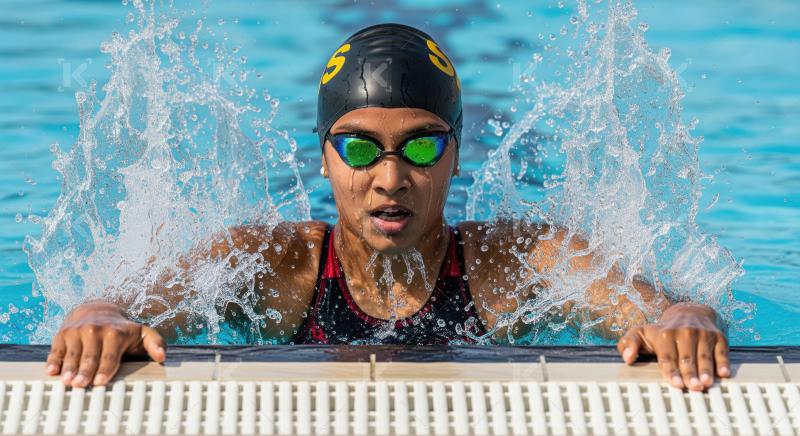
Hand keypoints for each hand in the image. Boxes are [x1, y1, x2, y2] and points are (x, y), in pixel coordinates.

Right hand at [46, 301, 165, 386]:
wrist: (97, 310)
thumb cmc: (122, 329)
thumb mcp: (141, 332)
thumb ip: (155, 343)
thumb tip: (162, 356)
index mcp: (115, 333)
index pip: (110, 355)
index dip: (106, 369)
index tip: (101, 381)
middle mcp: (95, 330)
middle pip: (90, 356)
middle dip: (86, 371)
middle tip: (81, 385)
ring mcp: (77, 332)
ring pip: (73, 354)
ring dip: (69, 368)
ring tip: (67, 381)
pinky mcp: (62, 334)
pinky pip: (56, 349)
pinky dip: (54, 359)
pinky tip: (52, 370)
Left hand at [617, 302, 729, 390]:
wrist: (689, 312)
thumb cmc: (662, 331)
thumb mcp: (642, 333)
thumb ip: (628, 343)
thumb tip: (627, 357)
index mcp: (665, 334)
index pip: (668, 357)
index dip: (672, 371)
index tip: (676, 383)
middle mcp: (685, 332)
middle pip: (687, 358)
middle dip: (689, 373)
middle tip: (693, 387)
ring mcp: (703, 334)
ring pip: (704, 356)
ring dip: (706, 370)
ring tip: (706, 383)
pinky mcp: (719, 337)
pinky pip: (722, 351)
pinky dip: (723, 362)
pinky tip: (723, 373)